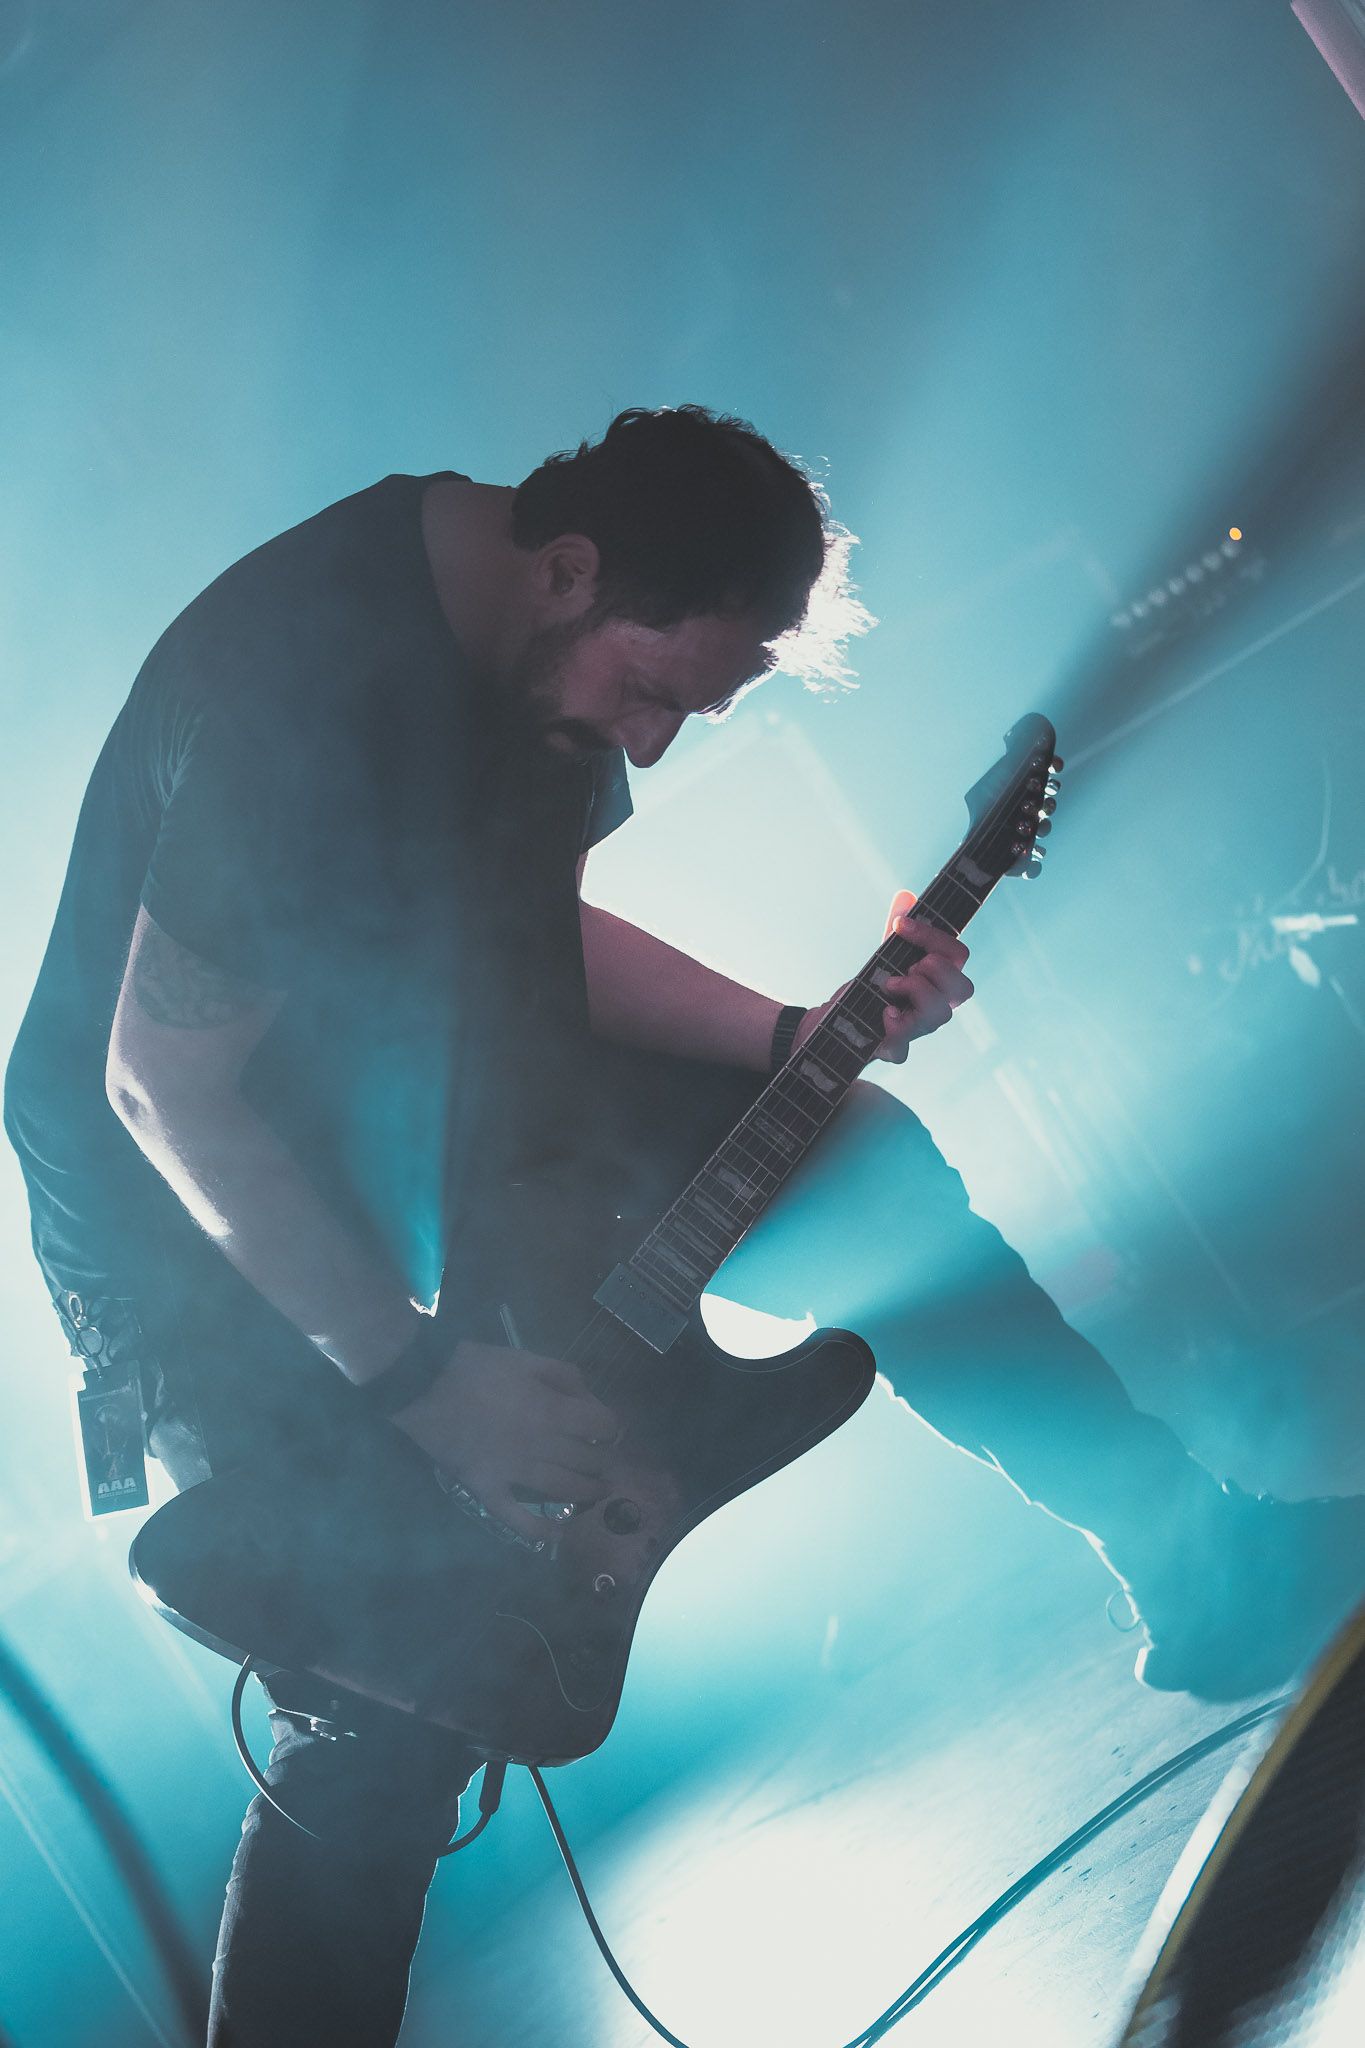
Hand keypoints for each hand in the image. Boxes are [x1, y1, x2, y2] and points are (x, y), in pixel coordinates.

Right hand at [389, 1338, 618, 1540]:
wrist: (423, 1386)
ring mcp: (513, 1471)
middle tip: (605, 1462)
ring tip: (596, 1493)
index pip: (602, 1425)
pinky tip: (556, 1534)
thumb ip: (562, 1374)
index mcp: (552, 1410)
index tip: (608, 1428)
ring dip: (586, 1493)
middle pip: (588, 1460)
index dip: (612, 1426)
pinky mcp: (487, 1488)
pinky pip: (515, 1516)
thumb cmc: (475, 1368)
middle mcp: (540, 1445)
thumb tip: (589, 1397)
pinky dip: (538, 1529)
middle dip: (603, 1461)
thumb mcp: (525, 1357)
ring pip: (563, 1489)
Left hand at [795, 891, 973, 1065]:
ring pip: (941, 1015)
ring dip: (915, 991)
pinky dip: (894, 1029)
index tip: (901, 926)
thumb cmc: (872, 987)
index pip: (959, 955)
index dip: (934, 936)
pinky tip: (883, 1013)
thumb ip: (897, 929)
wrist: (839, 1021)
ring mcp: (918, 1030)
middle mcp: (937, 1006)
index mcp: (939, 980)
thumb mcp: (885, 955)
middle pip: (964, 988)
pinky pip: (903, 1050)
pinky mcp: (893, 1049)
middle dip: (934, 969)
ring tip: (889, 985)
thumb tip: (906, 895)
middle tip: (906, 966)